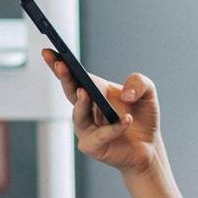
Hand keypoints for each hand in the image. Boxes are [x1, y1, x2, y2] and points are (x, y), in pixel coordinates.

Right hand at [41, 49, 163, 176]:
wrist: (149, 147)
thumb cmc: (142, 117)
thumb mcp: (147, 92)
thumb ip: (139, 82)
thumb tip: (125, 93)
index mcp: (94, 91)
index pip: (73, 75)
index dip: (58, 63)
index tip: (47, 51)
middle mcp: (86, 109)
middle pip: (70, 91)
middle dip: (64, 77)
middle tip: (61, 64)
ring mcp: (86, 129)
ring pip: (78, 115)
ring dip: (81, 103)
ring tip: (85, 92)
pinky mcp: (93, 146)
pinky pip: (100, 136)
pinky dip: (114, 128)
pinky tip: (126, 120)